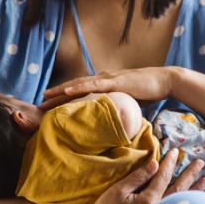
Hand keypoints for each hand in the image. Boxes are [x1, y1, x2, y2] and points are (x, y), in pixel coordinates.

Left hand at [39, 67, 178, 111]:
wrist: (164, 81)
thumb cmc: (149, 92)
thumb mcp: (129, 104)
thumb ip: (119, 110)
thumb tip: (113, 124)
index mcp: (105, 85)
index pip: (81, 92)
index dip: (65, 98)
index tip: (50, 106)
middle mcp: (103, 79)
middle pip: (75, 88)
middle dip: (56, 95)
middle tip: (40, 103)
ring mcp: (108, 79)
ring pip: (79, 85)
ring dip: (61, 91)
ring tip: (46, 96)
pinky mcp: (115, 81)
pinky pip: (93, 85)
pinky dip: (78, 88)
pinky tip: (65, 91)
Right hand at [72, 150, 204, 203]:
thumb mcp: (119, 190)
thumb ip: (138, 177)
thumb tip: (156, 164)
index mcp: (149, 200)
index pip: (164, 177)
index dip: (170, 163)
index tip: (176, 151)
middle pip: (179, 190)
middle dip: (191, 175)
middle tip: (201, 163)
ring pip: (181, 202)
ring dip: (195, 190)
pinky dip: (187, 203)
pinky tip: (194, 200)